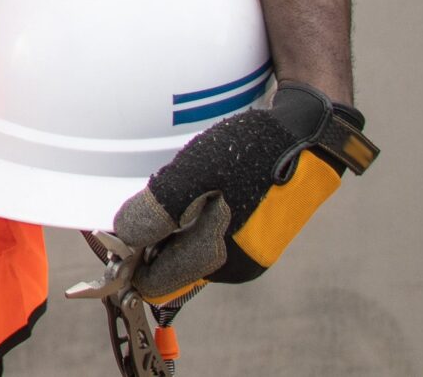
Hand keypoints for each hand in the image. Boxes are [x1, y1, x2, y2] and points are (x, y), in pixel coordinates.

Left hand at [111, 82, 375, 301]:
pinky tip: (198, 190)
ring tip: (179, 188)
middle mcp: (233, 266)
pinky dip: (193, 220)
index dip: (130, 264)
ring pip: (188, 251)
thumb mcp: (196, 172)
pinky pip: (208, 238)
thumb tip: (124, 237)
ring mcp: (246, 254)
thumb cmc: (253, 152)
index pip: (156, 285)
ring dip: (172, 227)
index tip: (114, 234)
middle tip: (148, 199)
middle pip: (170, 267)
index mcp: (218, 258)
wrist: (308, 136)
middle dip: (152, 241)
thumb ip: (158, 209)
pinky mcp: (253, 237)